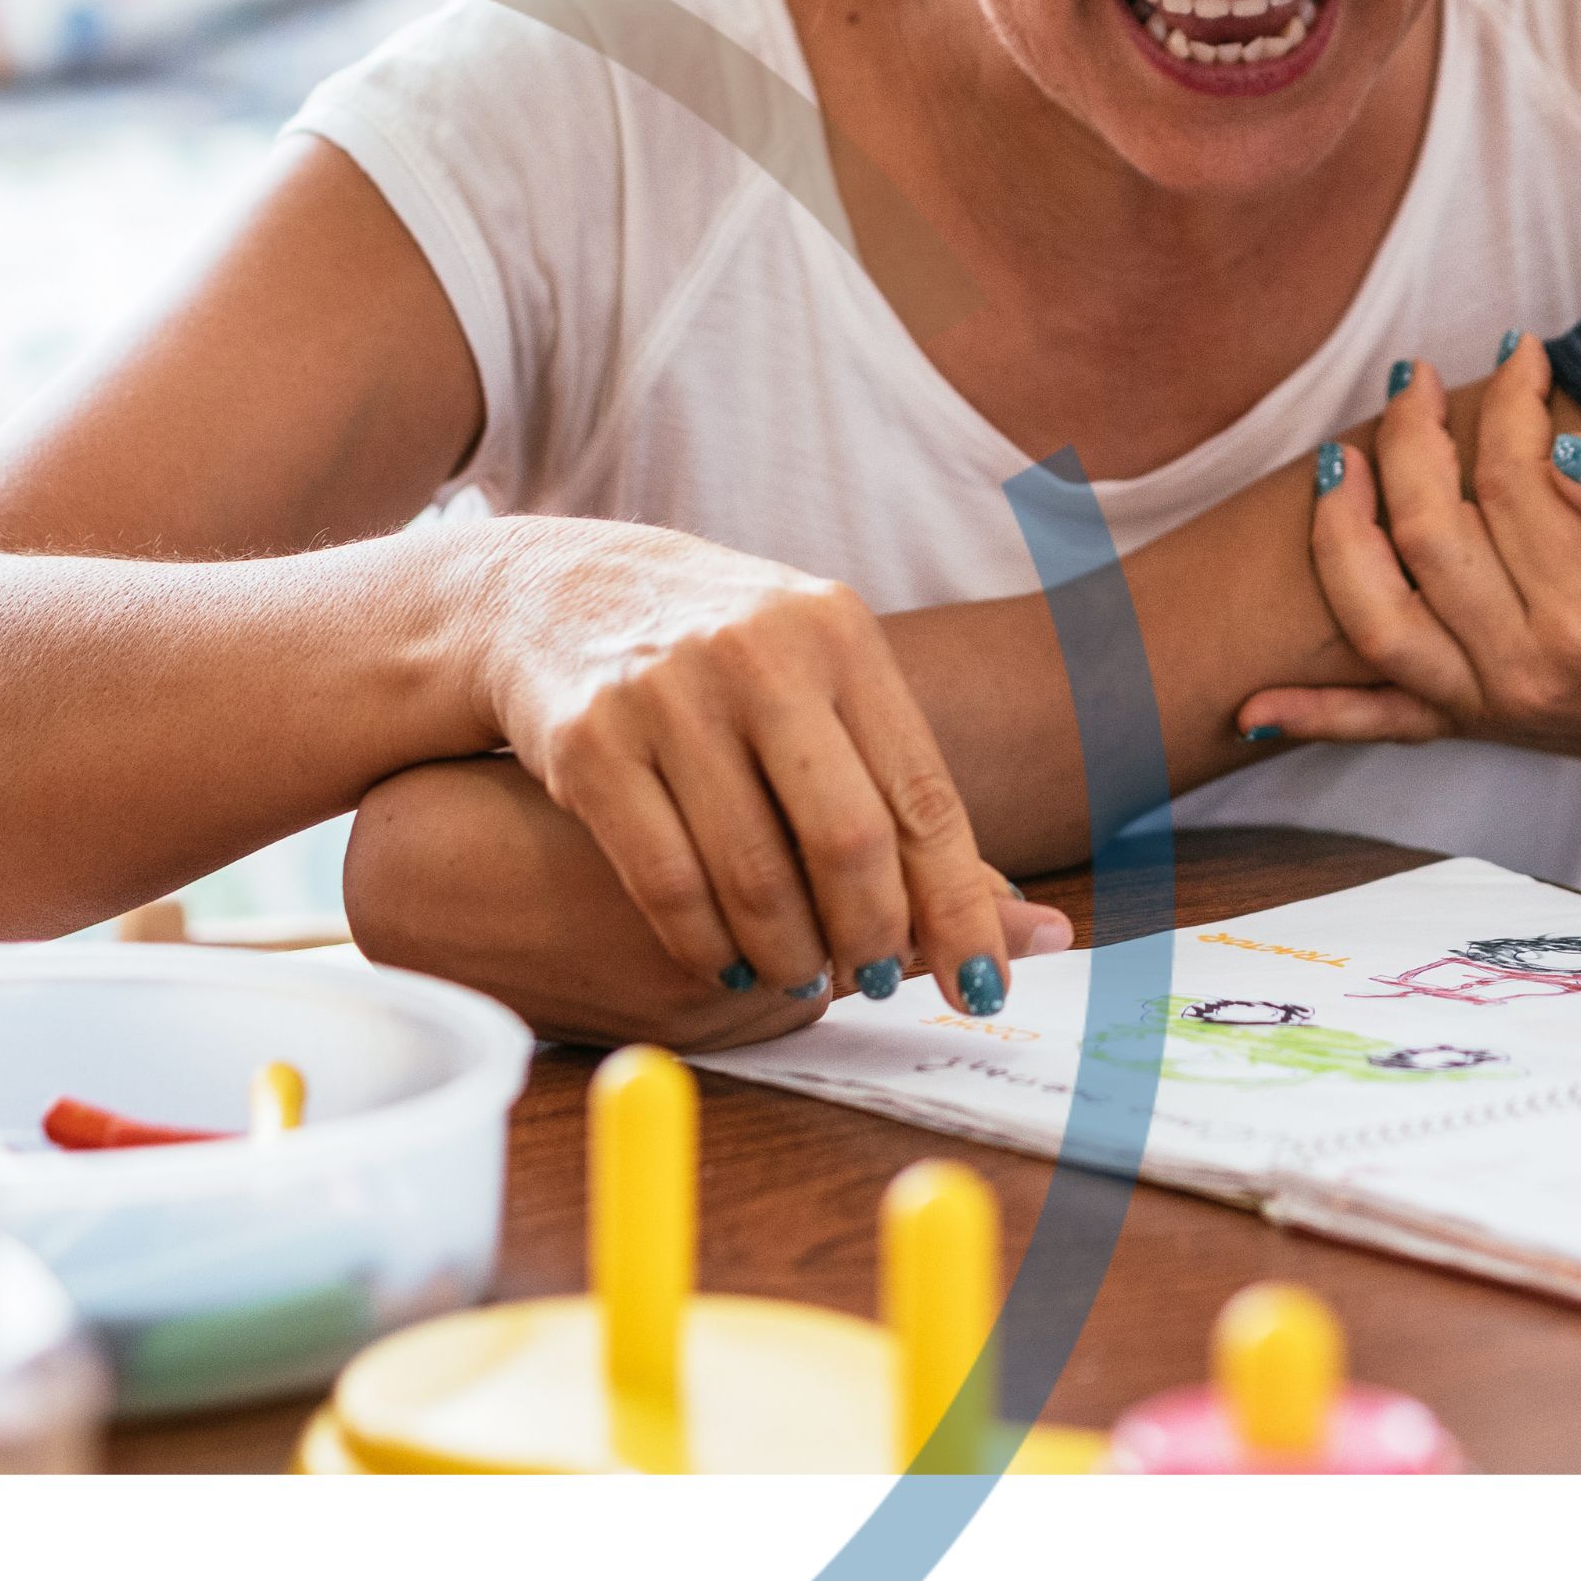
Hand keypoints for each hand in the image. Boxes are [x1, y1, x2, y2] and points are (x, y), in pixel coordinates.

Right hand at [445, 517, 1035, 1005]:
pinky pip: (667, 883)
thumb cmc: (722, 659)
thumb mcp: (819, 677)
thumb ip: (902, 787)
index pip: (923, 798)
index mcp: (838, 633)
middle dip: (873, 938)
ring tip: (802, 977)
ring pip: (755, 876)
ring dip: (791, 956)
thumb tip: (1026, 929)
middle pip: (848, 841)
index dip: (961, 909)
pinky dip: (708, 945)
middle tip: (878, 983)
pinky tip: (728, 963)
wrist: (555, 593)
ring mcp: (666, 693)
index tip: (982, 987)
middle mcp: (758, 654)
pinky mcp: (589, 742)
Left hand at [1231, 337, 1580, 780]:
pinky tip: (1246, 708)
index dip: (1512, 402)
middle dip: (1410, 439)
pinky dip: (1311, 716)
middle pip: (1431, 534)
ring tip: (1336, 456)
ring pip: (1376, 616)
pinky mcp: (1467, 722)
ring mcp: (1485, 703)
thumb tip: (1566, 450)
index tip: (1520, 348)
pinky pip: (1375, 723)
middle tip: (1410, 374)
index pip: (1518, 483)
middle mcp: (1524, 671)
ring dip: (1338, 534)